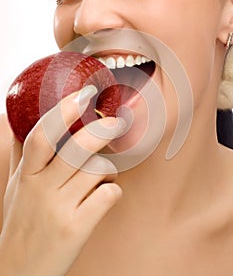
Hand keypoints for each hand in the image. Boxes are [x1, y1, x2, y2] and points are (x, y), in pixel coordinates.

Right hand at [0, 85, 124, 275]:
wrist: (18, 271)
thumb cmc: (22, 223)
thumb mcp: (16, 187)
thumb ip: (23, 155)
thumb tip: (21, 123)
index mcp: (26, 175)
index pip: (42, 135)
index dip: (64, 111)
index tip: (85, 94)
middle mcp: (40, 189)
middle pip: (78, 148)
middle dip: (103, 130)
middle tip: (116, 123)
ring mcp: (59, 210)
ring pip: (99, 170)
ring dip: (108, 170)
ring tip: (102, 178)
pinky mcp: (76, 229)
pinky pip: (108, 195)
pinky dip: (113, 192)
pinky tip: (104, 196)